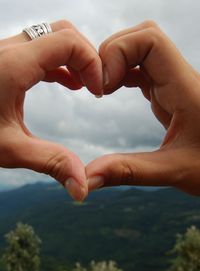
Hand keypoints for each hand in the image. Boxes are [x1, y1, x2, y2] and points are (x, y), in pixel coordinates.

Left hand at [0, 20, 102, 200]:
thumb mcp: (9, 149)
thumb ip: (50, 163)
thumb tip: (82, 188)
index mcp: (13, 65)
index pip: (69, 42)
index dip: (92, 63)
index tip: (98, 93)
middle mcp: (9, 51)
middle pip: (63, 34)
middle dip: (86, 57)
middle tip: (95, 87)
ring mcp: (6, 53)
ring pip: (51, 39)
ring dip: (74, 59)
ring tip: (85, 87)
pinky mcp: (5, 62)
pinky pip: (40, 51)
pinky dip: (60, 64)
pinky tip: (68, 84)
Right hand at [86, 20, 199, 195]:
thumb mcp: (173, 172)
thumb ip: (129, 172)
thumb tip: (87, 178)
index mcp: (186, 90)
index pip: (151, 40)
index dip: (119, 52)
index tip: (103, 86)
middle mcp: (182, 79)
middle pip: (143, 37)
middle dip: (112, 54)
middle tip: (97, 86)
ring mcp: (176, 83)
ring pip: (142, 50)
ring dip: (116, 62)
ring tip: (101, 90)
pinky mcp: (170, 92)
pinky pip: (143, 68)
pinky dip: (123, 73)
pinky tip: (112, 91)